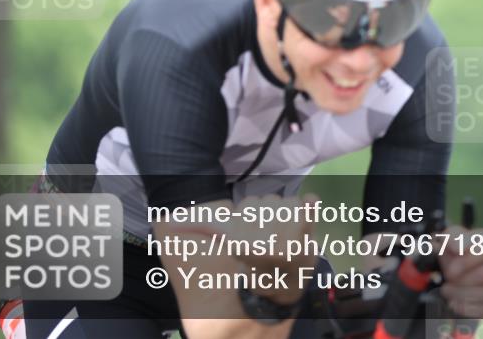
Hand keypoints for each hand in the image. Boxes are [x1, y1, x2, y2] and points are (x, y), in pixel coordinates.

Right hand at [182, 193, 318, 304]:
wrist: (285, 281)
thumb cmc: (255, 258)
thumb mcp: (226, 240)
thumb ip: (202, 226)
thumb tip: (171, 220)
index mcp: (241, 240)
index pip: (249, 205)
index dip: (251, 214)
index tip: (253, 231)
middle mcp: (264, 240)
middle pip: (268, 200)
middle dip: (269, 212)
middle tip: (272, 234)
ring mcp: (290, 238)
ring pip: (287, 202)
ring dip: (288, 213)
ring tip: (287, 234)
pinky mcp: (311, 232)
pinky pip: (309, 203)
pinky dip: (310, 204)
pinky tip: (307, 211)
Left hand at [438, 226, 482, 317]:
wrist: (467, 267)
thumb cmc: (461, 250)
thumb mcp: (453, 237)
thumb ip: (453, 238)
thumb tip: (456, 247)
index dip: (467, 262)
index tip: (450, 271)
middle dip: (462, 281)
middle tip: (446, 284)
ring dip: (463, 295)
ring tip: (448, 292)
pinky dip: (469, 308)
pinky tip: (456, 303)